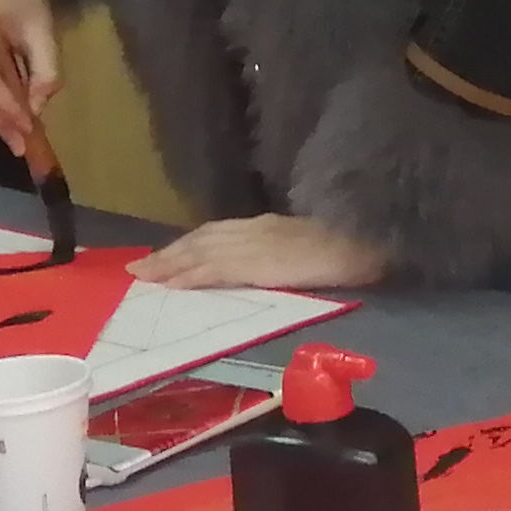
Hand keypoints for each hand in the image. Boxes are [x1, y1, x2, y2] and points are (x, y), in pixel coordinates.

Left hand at [136, 214, 386, 291]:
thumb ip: (284, 254)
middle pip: (202, 239)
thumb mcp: (309, 249)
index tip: (163, 258)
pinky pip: (217, 267)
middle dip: (170, 254)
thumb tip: (267, 268)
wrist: (371, 241)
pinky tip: (173, 283)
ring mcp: (257, 243)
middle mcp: (256, 230)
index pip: (218, 234)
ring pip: (202, 250)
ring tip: (145, 275)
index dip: (188, 246)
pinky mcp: (259, 261)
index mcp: (269, 227)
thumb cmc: (353, 249)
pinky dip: (191, 274)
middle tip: (138, 268)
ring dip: (171, 262)